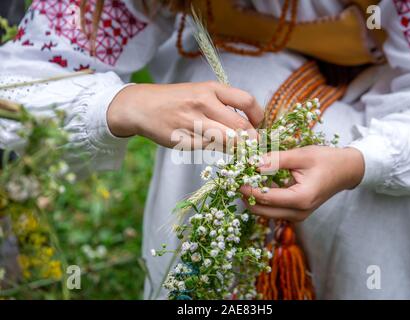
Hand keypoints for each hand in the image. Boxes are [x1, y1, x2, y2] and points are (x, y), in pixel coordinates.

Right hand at [107, 82, 262, 148]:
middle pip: (240, 127)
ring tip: (237, 149)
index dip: (258, 117)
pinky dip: (217, 151)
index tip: (259, 126)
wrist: (141, 106)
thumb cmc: (177, 100)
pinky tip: (213, 147)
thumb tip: (250, 125)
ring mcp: (192, 123)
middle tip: (252, 145)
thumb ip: (224, 105)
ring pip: (227, 142)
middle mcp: (203, 103)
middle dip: (251, 139)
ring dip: (236, 149)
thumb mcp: (201, 92)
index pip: (246, 101)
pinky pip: (209, 150)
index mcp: (211, 89)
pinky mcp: (184, 141)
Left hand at [240, 146, 364, 221]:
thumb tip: (252, 163)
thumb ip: (276, 160)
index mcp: (301, 199)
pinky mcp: (296, 213)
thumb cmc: (327, 160)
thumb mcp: (301, 155)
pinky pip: (273, 209)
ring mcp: (297, 216)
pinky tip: (258, 182)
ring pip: (265, 212)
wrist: (347, 170)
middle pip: (261, 210)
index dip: (246, 188)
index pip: (265, 198)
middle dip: (246, 195)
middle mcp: (298, 213)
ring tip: (245, 177)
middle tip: (236, 178)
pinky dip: (262, 198)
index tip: (234, 177)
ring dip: (253, 197)